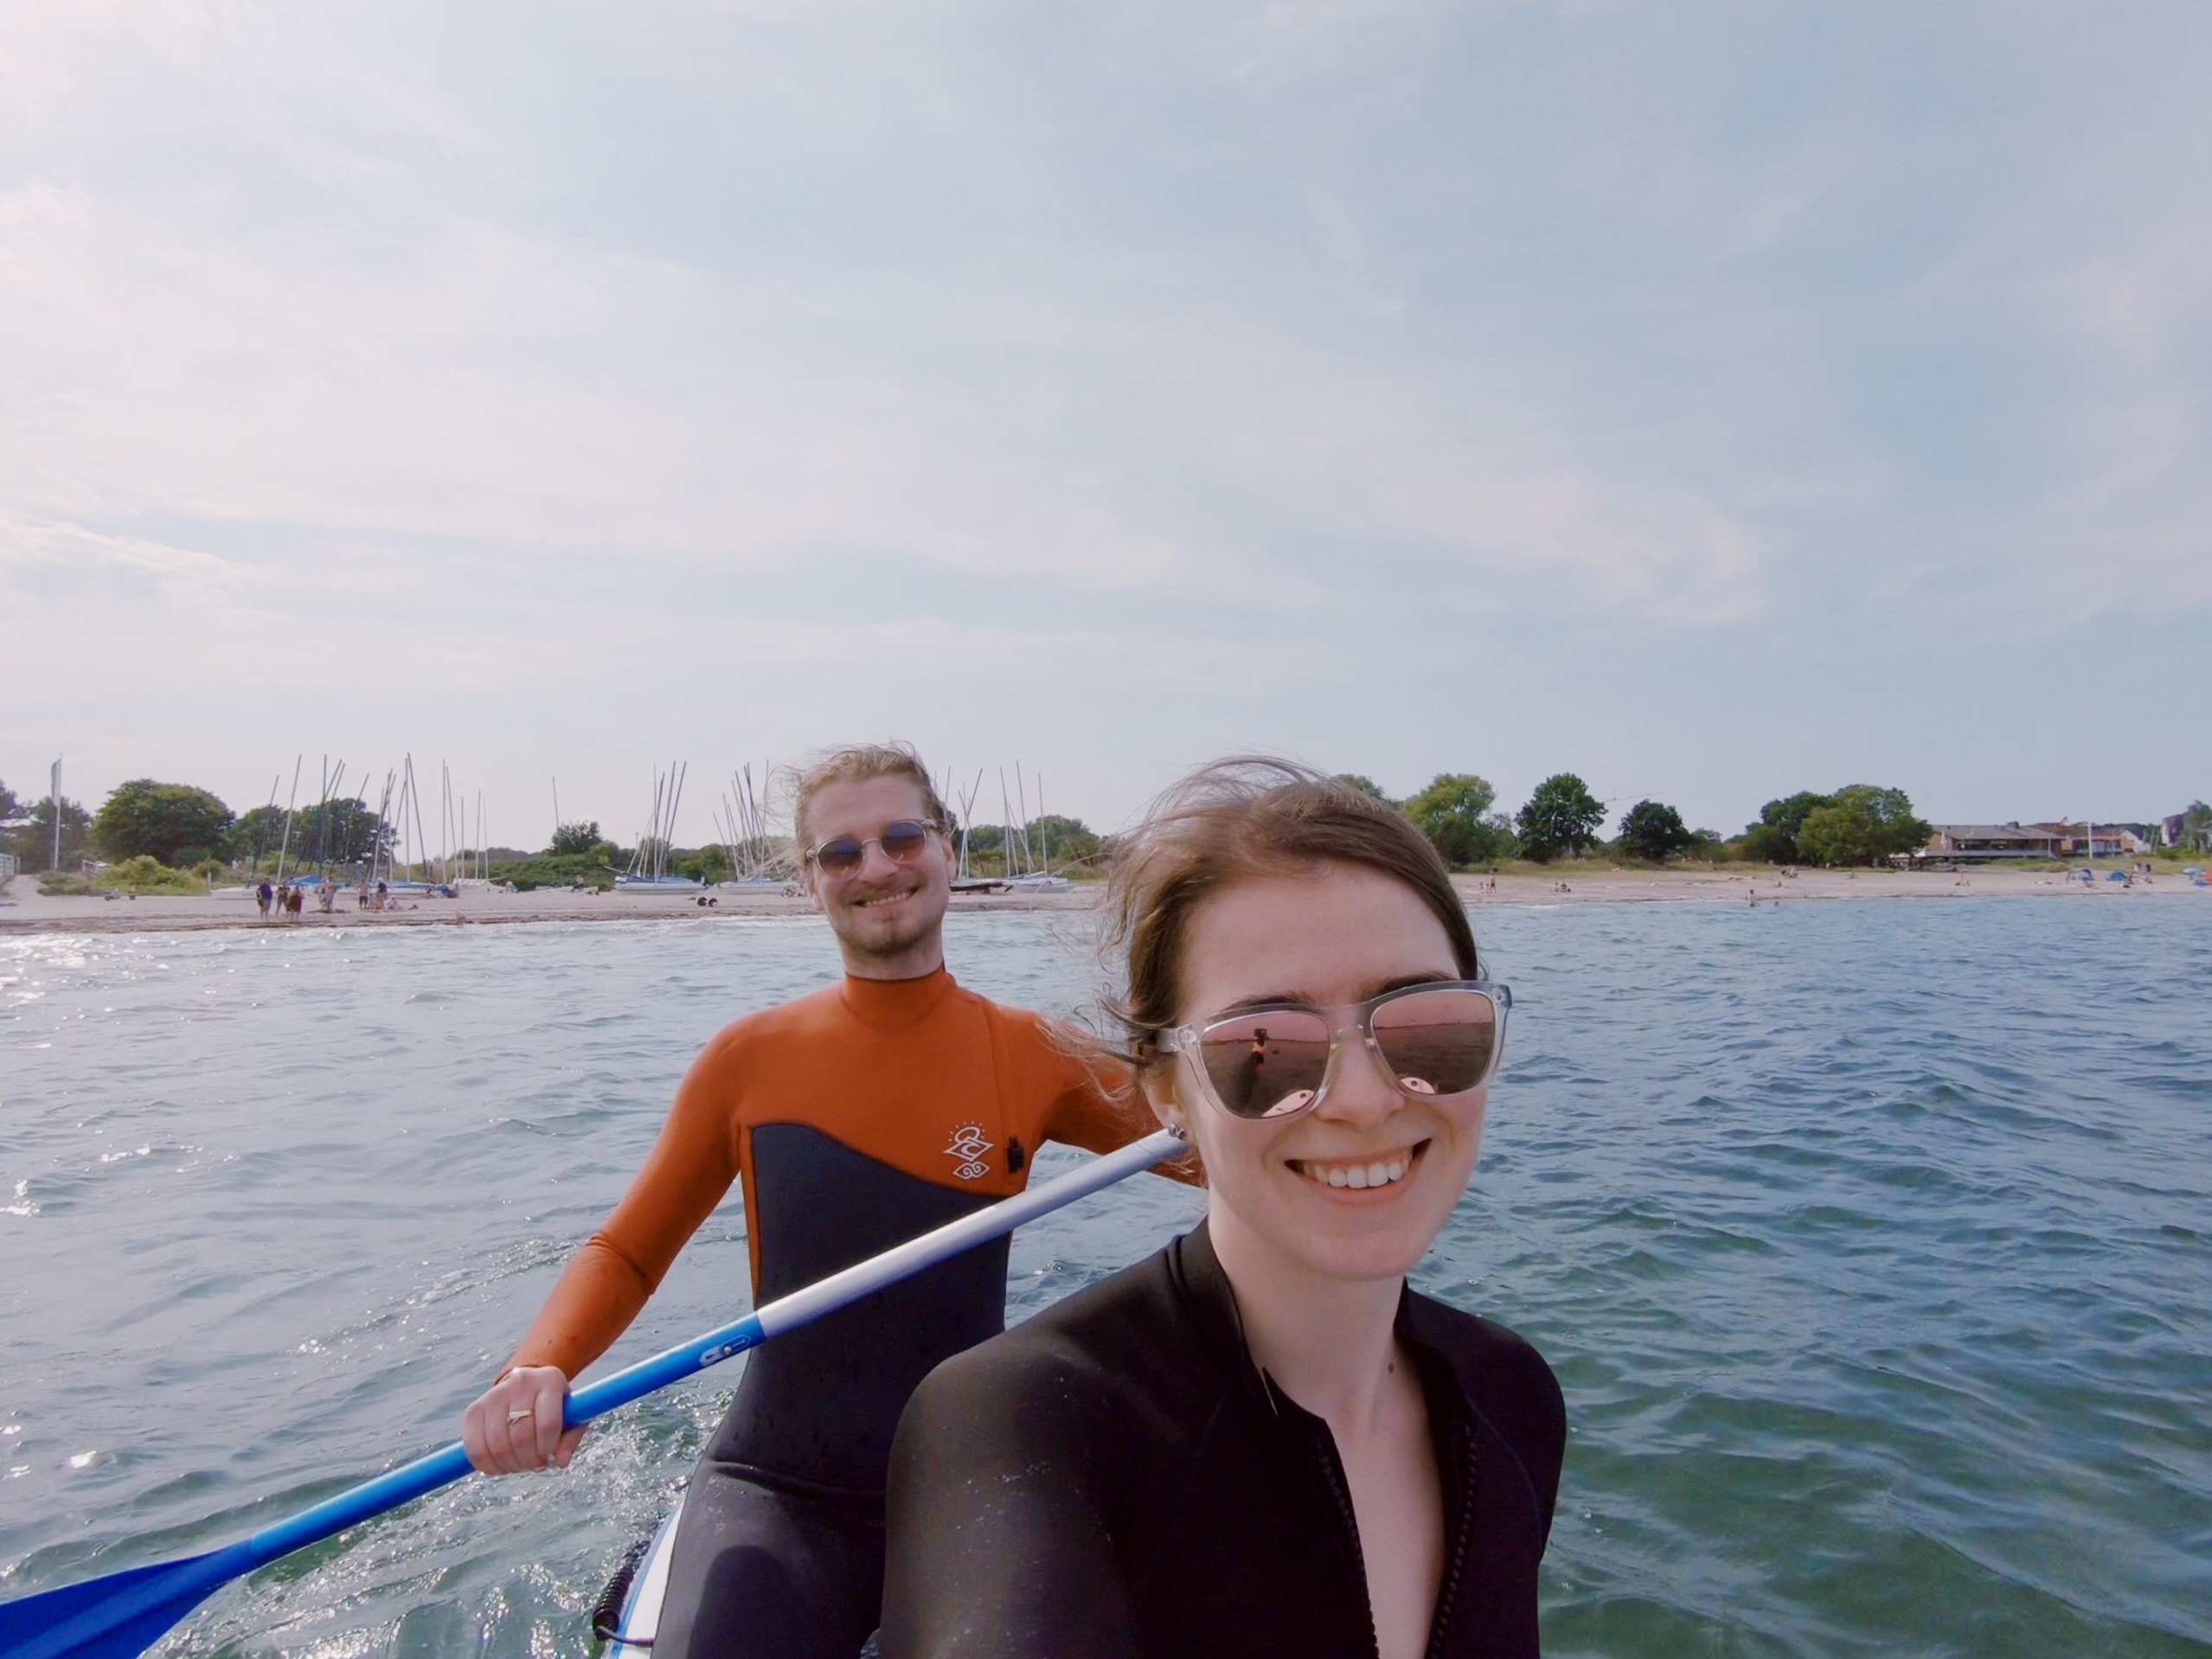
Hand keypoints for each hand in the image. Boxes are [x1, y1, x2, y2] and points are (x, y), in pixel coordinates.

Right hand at [462, 1365, 586, 1473]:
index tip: (549, 1457)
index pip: (548, 1423)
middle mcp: (521, 1382)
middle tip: (535, 1464)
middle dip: (529, 1460)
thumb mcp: (571, 1417)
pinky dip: (487, 1465)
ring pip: (498, 1445)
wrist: (526, 1385)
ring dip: (510, 1465)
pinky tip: (500, 1466)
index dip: (548, 1448)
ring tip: (519, 1464)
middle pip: (521, 1436)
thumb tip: (561, 1462)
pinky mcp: (474, 1409)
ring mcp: (494, 1395)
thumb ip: (570, 1439)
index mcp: (550, 1381)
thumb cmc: (552, 1406)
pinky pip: (475, 1447)